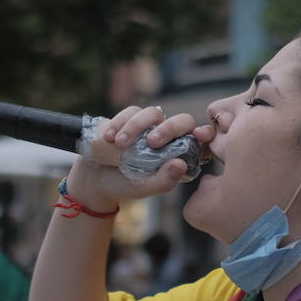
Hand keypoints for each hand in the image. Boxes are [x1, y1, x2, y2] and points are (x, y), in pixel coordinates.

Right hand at [68, 106, 217, 211]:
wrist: (95, 180)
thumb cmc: (125, 186)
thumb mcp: (144, 188)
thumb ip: (164, 180)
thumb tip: (180, 164)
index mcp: (178, 154)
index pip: (199, 139)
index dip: (205, 133)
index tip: (200, 135)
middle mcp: (167, 137)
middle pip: (181, 120)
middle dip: (169, 128)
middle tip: (151, 142)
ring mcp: (148, 126)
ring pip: (153, 113)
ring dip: (136, 126)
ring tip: (119, 144)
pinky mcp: (128, 119)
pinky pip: (130, 111)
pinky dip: (119, 123)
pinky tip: (109, 138)